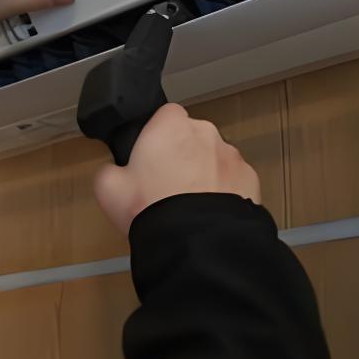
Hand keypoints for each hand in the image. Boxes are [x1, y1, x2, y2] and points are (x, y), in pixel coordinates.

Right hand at [92, 104, 260, 234]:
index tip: (150, 161)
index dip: (156, 138)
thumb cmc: (150, 207)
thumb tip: (114, 170)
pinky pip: (233, 181)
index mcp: (171, 125)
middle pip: (192, 137)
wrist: (195, 242)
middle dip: (182, 156)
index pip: (164, 117)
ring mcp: (232, 155)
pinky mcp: (251, 178)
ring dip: (204, 174)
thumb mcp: (108, 189)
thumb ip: (108, 170)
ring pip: (214, 159)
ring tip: (190, 206)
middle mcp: (205, 132)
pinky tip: (210, 214)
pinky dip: (224, 193)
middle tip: (166, 188)